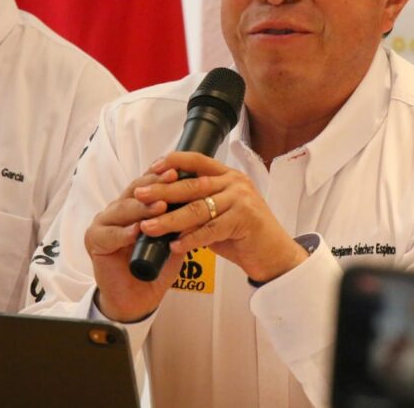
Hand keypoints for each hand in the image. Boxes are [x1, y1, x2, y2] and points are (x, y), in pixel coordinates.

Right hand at [83, 166, 184, 321]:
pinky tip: (137, 231)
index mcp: (134, 205)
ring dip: (141, 208)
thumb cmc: (156, 267)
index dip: (161, 177)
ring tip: (160, 206)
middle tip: (172, 180)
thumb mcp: (173, 240)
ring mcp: (103, 224)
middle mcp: (117, 210)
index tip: (180, 170)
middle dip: (154, 186)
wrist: (138, 298)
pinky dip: (123, 233)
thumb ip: (179, 221)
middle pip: (134, 192)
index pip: (147, 185)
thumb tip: (199, 199)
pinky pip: (109, 235)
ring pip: (122, 210)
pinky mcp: (94, 241)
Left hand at [133, 152, 307, 283]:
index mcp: (227, 176)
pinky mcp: (245, 220)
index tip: (151, 168)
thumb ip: (198, 205)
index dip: (174, 161)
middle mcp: (235, 183)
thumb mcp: (219, 212)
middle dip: (162, 191)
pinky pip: (211, 230)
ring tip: (148, 226)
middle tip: (139, 195)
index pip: (198, 160)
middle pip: (192, 185)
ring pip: (198, 209)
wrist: (273, 254)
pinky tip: (174, 246)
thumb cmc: (242, 233)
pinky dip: (190, 239)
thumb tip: (161, 205)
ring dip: (169, 219)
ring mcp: (241, 200)